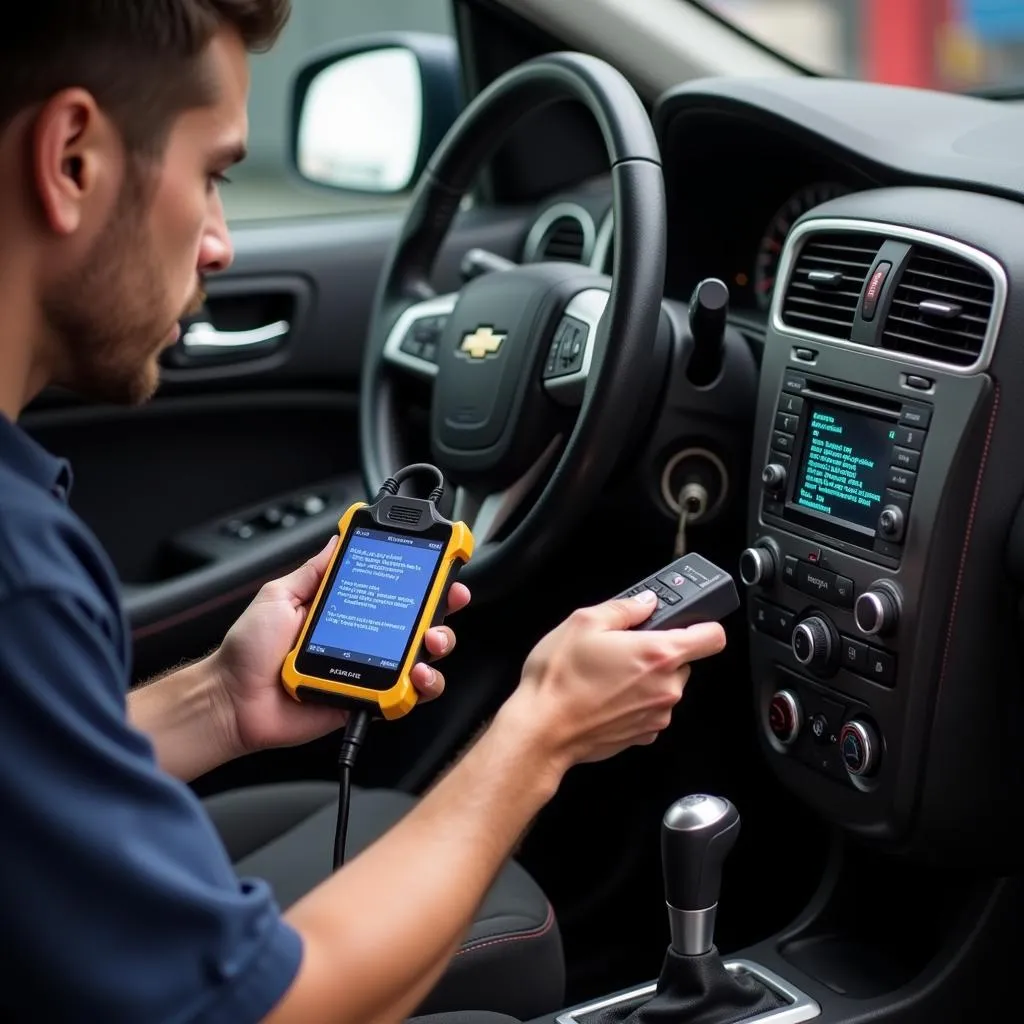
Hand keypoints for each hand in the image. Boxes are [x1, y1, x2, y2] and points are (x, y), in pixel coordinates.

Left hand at [213, 536, 470, 756]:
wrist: (231, 700)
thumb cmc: (248, 651)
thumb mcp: (279, 595)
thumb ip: (314, 570)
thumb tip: (337, 540)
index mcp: (347, 612)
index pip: (394, 594)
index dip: (423, 583)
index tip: (442, 571)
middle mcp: (364, 640)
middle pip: (418, 626)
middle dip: (441, 615)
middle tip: (445, 608)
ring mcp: (369, 671)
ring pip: (422, 662)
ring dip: (436, 651)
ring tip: (429, 646)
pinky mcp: (366, 702)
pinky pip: (404, 698)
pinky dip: (418, 689)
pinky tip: (414, 679)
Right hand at [502, 589, 725, 773]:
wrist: (542, 730)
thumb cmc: (559, 680)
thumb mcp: (583, 622)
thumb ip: (624, 608)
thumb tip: (644, 602)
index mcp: (658, 654)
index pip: (712, 637)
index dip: (702, 625)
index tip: (686, 622)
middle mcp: (666, 687)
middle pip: (684, 661)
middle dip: (660, 651)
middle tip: (624, 647)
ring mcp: (657, 715)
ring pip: (665, 686)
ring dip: (646, 678)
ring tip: (607, 673)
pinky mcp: (643, 735)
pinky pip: (650, 709)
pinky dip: (635, 701)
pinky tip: (605, 695)